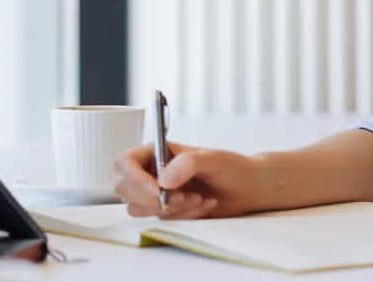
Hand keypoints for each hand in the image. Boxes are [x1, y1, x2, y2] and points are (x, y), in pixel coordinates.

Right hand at [113, 142, 263, 219]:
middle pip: (125, 189)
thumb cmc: (231, 167)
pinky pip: (161, 220)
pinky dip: (183, 215)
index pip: (125, 162)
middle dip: (153, 198)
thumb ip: (188, 163)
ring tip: (198, 198)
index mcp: (157, 152)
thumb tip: (163, 180)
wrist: (247, 189)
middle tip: (183, 196)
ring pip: (140, 208)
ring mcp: (157, 193)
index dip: (133, 177)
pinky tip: (204, 204)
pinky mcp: (166, 211)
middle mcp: (152, 172)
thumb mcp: (213, 159)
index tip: (156, 190)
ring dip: (170, 208)